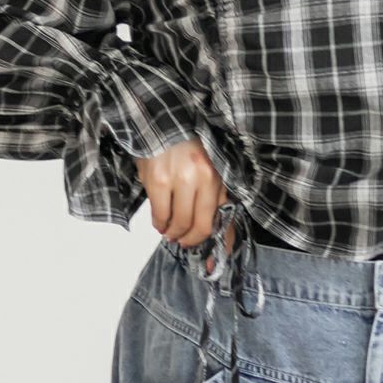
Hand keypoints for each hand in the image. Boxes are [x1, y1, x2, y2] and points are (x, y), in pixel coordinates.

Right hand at [135, 139, 234, 270]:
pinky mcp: (159, 180)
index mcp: (219, 177)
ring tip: (169, 232)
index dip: (220, 244)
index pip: (223, 218)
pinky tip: (159, 224)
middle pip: (201, 225)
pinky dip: (159, 224)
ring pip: (180, 222)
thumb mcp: (209, 169)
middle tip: (183, 242)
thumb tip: (222, 235)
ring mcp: (181, 179)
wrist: (163, 122)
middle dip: (190, 240)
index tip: (212, 260)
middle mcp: (204, 179)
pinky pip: (160, 214)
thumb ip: (215, 198)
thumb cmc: (188, 147)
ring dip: (173, 233)